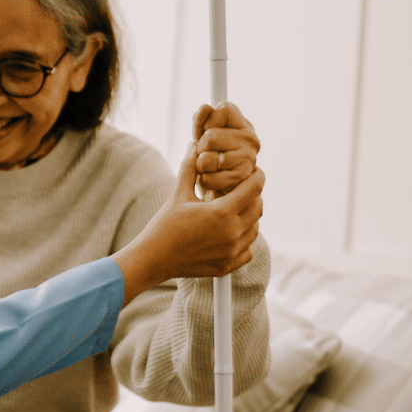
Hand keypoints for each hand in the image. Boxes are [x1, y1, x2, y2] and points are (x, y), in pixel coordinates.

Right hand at [111, 141, 263, 306]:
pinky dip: (244, 240)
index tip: (255, 171)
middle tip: (243, 189)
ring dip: (249, 217)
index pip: (254, 188)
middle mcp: (231, 233)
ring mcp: (231, 252)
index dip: (257, 176)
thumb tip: (194, 145)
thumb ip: (190, 168)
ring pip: (255, 229)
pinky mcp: (227, 266)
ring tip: (235, 210)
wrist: (153, 258)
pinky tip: (230, 232)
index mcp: (221, 212)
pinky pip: (248, 250)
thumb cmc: (164, 225)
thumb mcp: (178, 194)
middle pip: (258, 208)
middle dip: (254, 196)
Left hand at [191, 102, 258, 198]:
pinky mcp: (242, 179)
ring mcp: (250, 159)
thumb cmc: (210, 158)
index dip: (206, 122)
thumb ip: (201, 120)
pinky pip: (209, 177)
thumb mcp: (201, 135)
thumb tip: (205, 107)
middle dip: (200, 148)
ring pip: (207, 158)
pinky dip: (204, 180)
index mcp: (243, 124)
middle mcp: (252, 139)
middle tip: (207, 155)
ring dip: (201, 166)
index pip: (223, 108)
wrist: (219, 191)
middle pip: (210, 136)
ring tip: (210, 168)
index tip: (206, 133)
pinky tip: (213, 180)